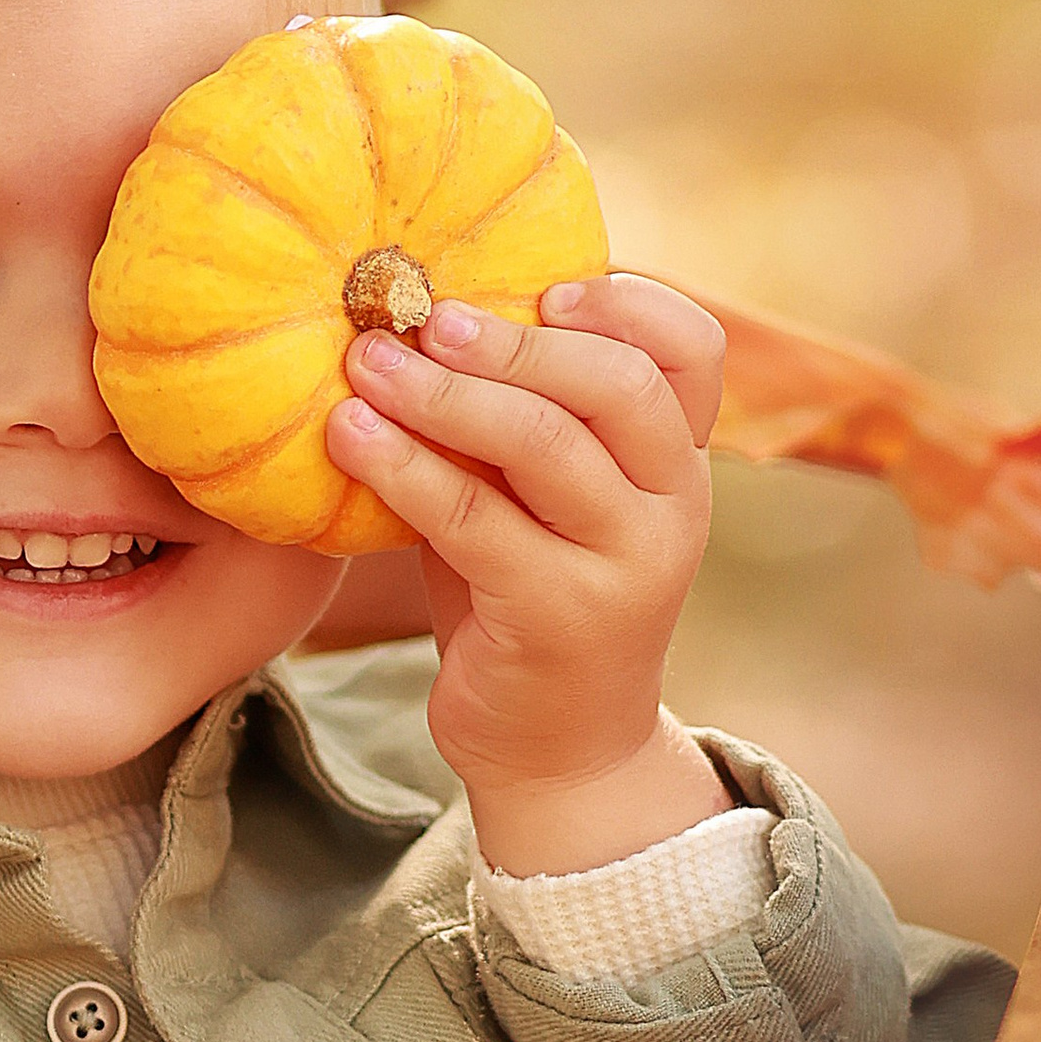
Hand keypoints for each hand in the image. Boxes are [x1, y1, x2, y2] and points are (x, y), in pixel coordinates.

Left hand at [326, 271, 729, 875]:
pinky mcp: (559, 618)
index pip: (693, 349)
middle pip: (617, 383)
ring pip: (544, 444)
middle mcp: (674, 507)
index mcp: (678, 461)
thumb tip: (417, 307)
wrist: (558, 751)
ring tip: (363, 366)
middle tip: (420, 317)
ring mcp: (626, 566)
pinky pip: (474, 519)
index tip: (540, 290)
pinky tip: (347, 438)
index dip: (624, 302)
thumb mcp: (545, 498)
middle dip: (511, 341)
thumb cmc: (531, 594)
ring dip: (442, 394)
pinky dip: (403, 468)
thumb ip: (522, 416)